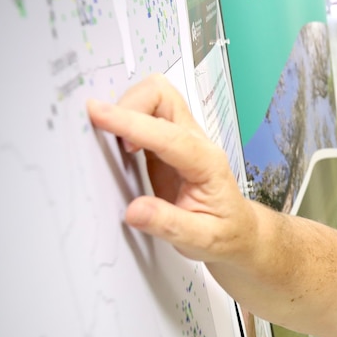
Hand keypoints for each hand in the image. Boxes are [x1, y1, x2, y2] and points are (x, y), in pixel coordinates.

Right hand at [87, 74, 254, 263]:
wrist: (238, 231)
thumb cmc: (224, 232)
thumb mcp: (202, 240)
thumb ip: (169, 224)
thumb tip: (135, 210)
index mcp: (207, 163)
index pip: (168, 135)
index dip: (131, 122)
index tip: (99, 114)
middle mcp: (196, 143)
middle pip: (163, 96)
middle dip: (129, 104)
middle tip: (107, 135)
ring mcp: (181, 139)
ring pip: (153, 99)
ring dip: (126, 110)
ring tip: (111, 141)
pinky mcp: (166, 145)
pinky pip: (144, 116)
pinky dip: (124, 121)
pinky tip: (115, 144)